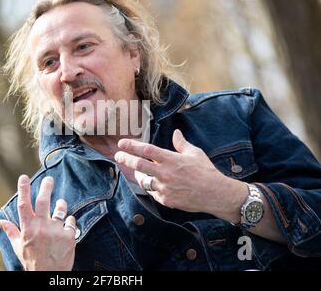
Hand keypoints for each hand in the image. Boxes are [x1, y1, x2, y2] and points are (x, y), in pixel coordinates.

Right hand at [0, 175, 76, 270]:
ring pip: (60, 208)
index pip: (24, 204)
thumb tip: (0, 221)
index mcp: (28, 228)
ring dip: (61, 204)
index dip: (23, 189)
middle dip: (46, 187)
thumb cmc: (32, 261)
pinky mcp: (69, 235)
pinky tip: (67, 225)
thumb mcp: (18, 247)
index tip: (24, 177)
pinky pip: (71, 221)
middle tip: (49, 179)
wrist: (49, 275)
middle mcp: (41, 227)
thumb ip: (11, 231)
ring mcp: (56, 230)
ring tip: (60, 203)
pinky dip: (69, 221)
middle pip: (44, 200)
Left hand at [114, 129, 247, 220]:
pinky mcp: (166, 200)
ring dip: (137, 175)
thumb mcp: (195, 153)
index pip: (147, 150)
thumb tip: (176, 132)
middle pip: (139, 165)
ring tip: (136, 171)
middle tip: (118, 156)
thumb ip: (181, 143)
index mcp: (171, 159)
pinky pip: (152, 193)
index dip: (132, 146)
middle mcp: (165, 173)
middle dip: (125, 159)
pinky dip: (150, 187)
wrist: (215, 194)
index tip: (122, 143)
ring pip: (142, 181)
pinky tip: (153, 184)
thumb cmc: (206, 171)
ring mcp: (164, 188)